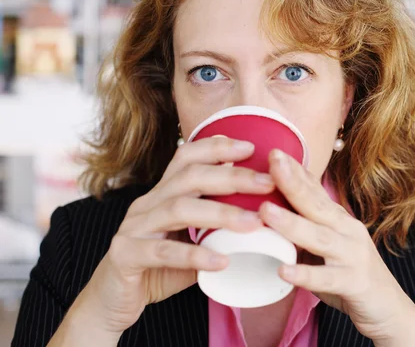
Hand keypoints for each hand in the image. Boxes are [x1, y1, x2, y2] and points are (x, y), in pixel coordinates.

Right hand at [57, 138, 275, 338]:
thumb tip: (261, 221)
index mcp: (162, 195)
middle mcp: (147, 204)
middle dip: (232, 176)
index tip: (251, 148)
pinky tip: (221, 261)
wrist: (111, 302)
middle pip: (190, 177)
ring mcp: (133, 227)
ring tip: (253, 222)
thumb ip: (216, 230)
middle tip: (268, 183)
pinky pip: (162, 252)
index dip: (217, 148)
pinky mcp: (125, 254)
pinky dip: (194, 255)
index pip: (186, 157)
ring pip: (179, 209)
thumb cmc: (157, 269)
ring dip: (220, 213)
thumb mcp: (190, 243)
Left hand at [258, 149, 414, 345]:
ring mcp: (352, 255)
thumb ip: (304, 229)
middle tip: (272, 161)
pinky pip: (326, 278)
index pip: (315, 190)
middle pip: (316, 204)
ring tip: (266, 212)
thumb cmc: (350, 274)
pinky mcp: (354, 282)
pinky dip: (305, 274)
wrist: (389, 308)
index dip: (296, 171)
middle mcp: (347, 230)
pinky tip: (283, 271)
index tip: (274, 152)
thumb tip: (268, 212)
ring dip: (292, 223)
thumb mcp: (327, 246)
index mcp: (338, 220)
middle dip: (293, 182)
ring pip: (319, 237)